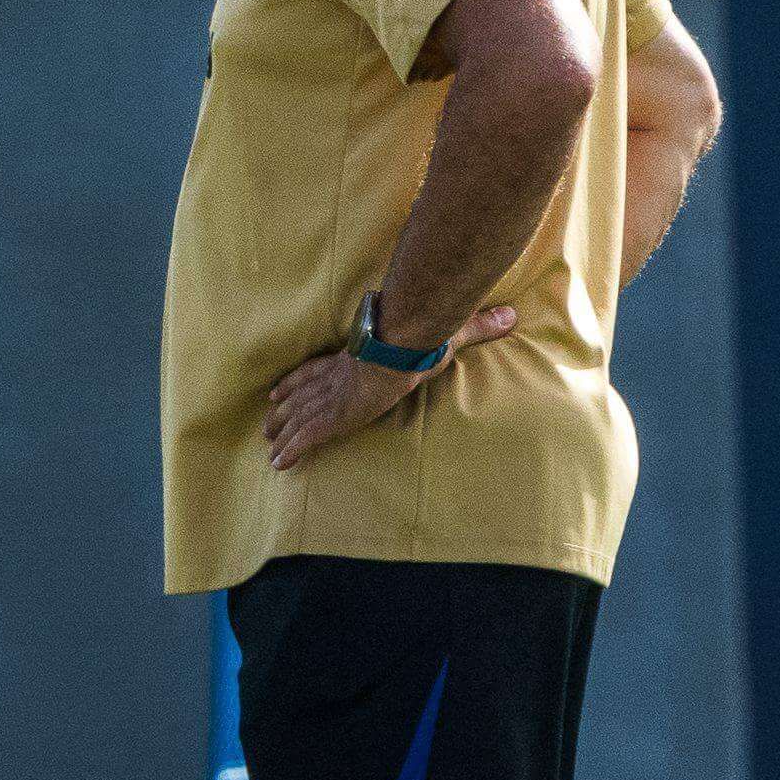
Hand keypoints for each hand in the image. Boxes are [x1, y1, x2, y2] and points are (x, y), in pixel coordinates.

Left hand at [262, 304, 514, 470]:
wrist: (406, 343)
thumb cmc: (422, 335)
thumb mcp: (449, 330)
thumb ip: (476, 326)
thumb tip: (511, 315)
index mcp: (357, 357)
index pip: (321, 368)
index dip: (299, 379)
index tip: (280, 387)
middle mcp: (340, 376)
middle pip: (303, 394)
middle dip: (285, 409)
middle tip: (268, 420)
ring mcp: (335, 396)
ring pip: (299, 417)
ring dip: (282, 431)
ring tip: (268, 446)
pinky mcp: (337, 414)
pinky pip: (308, 437)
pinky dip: (292, 450)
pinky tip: (278, 464)